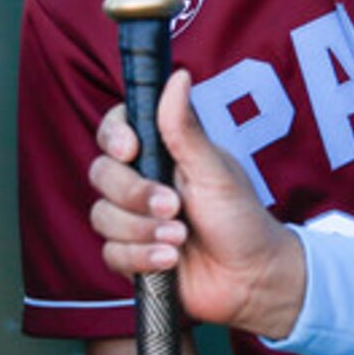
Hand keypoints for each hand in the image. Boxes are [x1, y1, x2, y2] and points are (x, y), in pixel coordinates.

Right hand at [89, 70, 308, 339]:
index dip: (114, 137)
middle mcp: (141, 183)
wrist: (252, 279)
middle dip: (135, 195)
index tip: (131, 150)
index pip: (115, 130)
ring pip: (102, 216)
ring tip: (180, 239)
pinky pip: (111, 253)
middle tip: (172, 207)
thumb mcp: (214, 170)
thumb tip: (178, 75)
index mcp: (161, 153)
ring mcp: (134, 220)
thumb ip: (185, 128)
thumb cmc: (241, 219)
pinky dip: (141, 258)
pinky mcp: (131, 256)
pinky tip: (171, 261)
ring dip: (141, 231)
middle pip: (102, 174)